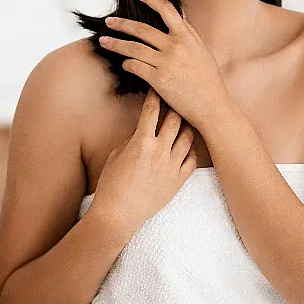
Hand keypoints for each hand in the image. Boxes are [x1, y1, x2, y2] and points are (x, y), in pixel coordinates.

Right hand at [90, 87, 197, 231]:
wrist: (119, 214)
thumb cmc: (112, 184)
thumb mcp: (117, 154)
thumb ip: (132, 139)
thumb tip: (144, 130)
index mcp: (141, 142)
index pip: (152, 111)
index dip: (155, 96)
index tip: (157, 89)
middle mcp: (160, 151)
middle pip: (175, 120)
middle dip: (175, 107)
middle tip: (177, 101)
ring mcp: (171, 166)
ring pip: (188, 138)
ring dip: (186, 127)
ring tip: (186, 121)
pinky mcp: (178, 181)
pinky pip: (192, 159)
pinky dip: (191, 149)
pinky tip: (187, 145)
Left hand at [98, 0, 229, 129]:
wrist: (212, 105)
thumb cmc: (208, 79)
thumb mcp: (201, 50)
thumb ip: (188, 32)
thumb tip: (179, 13)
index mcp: (187, 36)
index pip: (165, 8)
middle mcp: (176, 46)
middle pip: (141, 29)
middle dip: (121, 24)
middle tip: (108, 21)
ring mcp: (167, 63)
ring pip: (133, 48)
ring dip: (115, 44)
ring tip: (104, 41)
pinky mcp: (159, 80)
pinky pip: (135, 67)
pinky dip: (127, 64)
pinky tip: (124, 63)